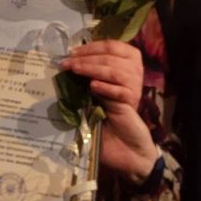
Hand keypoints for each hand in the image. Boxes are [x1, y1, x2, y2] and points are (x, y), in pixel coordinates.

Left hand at [59, 40, 158, 182]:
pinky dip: (106, 88)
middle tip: (68, 62)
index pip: (113, 47)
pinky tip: (93, 87)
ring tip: (76, 70)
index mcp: (122, 72)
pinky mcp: (131, 107)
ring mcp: (131, 92)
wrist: (125, 153)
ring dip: (94, 68)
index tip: (73, 52)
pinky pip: (122, 92)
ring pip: (117, 71)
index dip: (93, 47)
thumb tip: (68, 66)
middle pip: (113, 57)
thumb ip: (87, 83)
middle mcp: (130, 79)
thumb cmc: (107, 129)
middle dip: (88, 57)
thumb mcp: (93, 102)